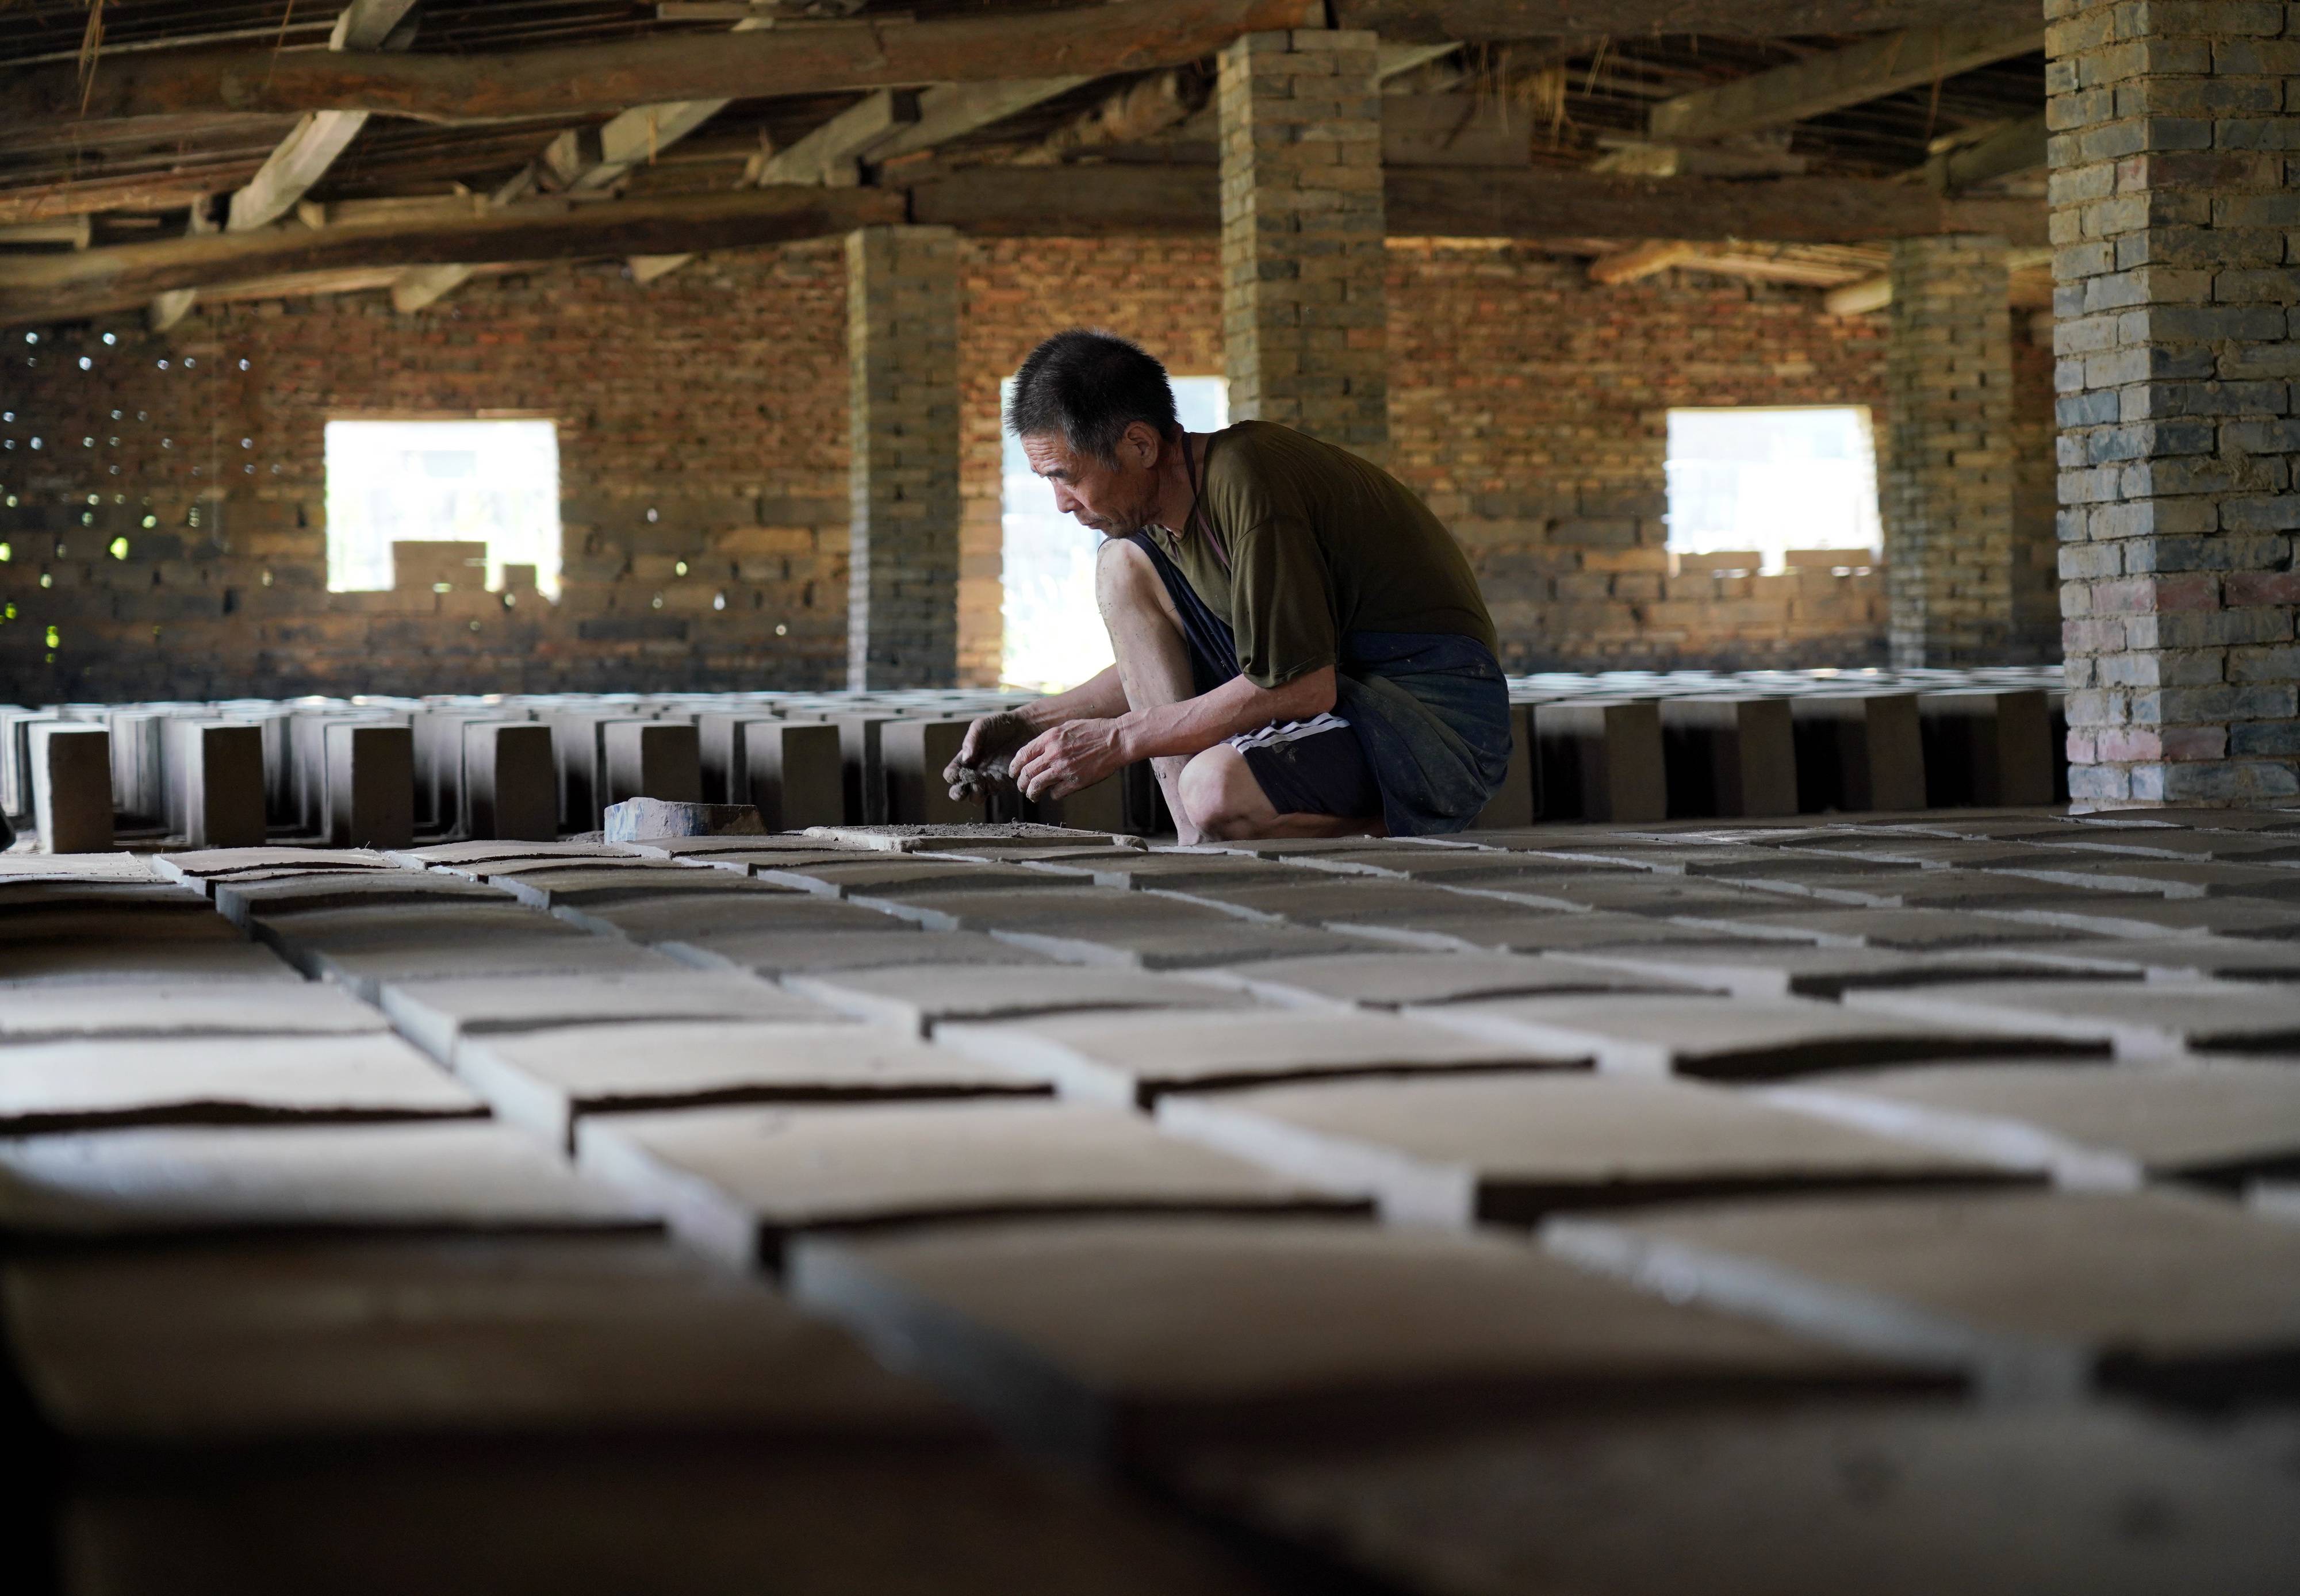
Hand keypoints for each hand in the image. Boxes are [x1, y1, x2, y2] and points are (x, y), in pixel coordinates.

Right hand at [944, 710, 1034, 800]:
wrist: (1024, 728)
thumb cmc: (999, 725)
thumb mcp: (981, 726)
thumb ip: (971, 740)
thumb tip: (966, 759)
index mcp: (964, 760)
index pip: (951, 774)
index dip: (951, 776)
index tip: (957, 773)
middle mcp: (974, 772)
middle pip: (959, 792)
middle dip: (958, 793)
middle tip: (966, 785)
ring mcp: (988, 779)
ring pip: (975, 798)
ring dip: (976, 793)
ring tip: (982, 781)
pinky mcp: (1003, 783)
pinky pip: (994, 793)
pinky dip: (993, 790)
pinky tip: (998, 778)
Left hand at [1009, 718, 1128, 803]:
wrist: (1116, 740)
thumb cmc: (1094, 731)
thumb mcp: (1067, 727)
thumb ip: (1050, 739)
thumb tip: (1036, 752)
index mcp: (1050, 738)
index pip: (1023, 755)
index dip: (1015, 766)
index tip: (1013, 772)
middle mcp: (1054, 754)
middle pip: (1027, 773)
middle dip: (1021, 783)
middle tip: (1021, 786)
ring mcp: (1064, 769)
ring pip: (1037, 786)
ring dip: (1032, 793)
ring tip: (1033, 795)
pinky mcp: (1076, 782)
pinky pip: (1056, 793)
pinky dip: (1053, 794)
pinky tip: (1056, 792)